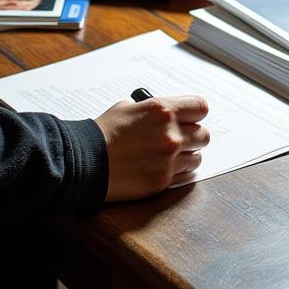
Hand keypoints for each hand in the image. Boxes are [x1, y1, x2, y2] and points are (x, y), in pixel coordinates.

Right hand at [95, 94, 209, 199]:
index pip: (200, 107)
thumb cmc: (103, 133)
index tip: (192, 117)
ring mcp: (168, 159)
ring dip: (187, 156)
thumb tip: (166, 114)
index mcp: (162, 110)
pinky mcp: (162, 180)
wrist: (85, 161)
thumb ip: (153, 110)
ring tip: (170, 156)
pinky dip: (177, 172)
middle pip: (204, 134)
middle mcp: (170, 133)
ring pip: (197, 157)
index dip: (196, 113)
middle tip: (182, 139)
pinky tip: (163, 167)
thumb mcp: (128, 108)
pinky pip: (184, 175)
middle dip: (194, 136)